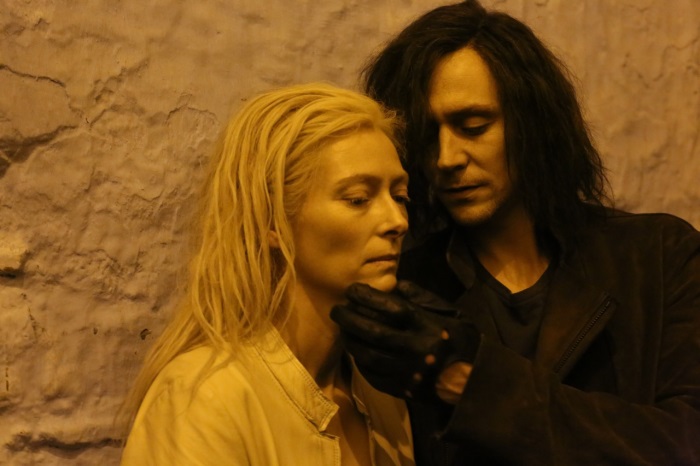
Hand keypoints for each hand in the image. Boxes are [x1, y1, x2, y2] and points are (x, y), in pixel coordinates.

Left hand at [330, 280, 479, 401]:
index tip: (352, 290)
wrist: (474, 383)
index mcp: (428, 326)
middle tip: (337, 309)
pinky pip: (373, 375)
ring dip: (351, 340)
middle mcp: (415, 348)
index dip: (367, 298)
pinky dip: (360, 362)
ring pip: (368, 355)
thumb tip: (396, 285)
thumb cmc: (464, 342)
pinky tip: (355, 351)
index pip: (391, 308)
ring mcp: (406, 371)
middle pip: (373, 331)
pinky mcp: (402, 389)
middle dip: (350, 318)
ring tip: (343, 329)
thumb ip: (425, 298)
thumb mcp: (452, 314)